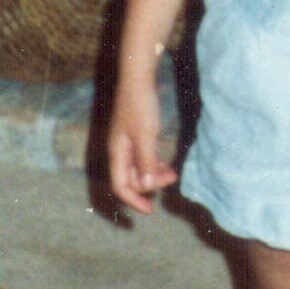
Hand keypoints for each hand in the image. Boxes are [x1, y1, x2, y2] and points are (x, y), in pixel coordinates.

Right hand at [106, 72, 175, 215]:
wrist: (137, 78)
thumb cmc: (140, 104)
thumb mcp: (146, 134)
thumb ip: (146, 160)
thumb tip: (147, 185)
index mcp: (117, 152)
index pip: (120, 186)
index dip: (133, 200)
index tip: (150, 210)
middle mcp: (119, 151)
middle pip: (131, 179)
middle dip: (150, 184)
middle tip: (172, 178)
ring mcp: (126, 143)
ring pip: (138, 169)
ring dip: (154, 174)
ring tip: (173, 173)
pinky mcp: (135, 136)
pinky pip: (142, 158)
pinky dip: (153, 164)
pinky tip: (165, 164)